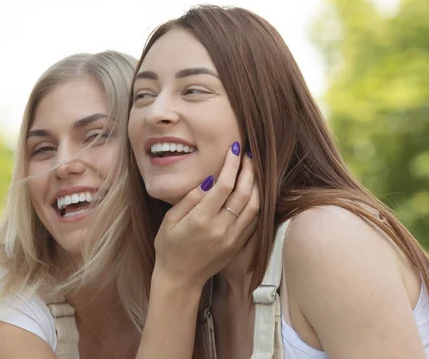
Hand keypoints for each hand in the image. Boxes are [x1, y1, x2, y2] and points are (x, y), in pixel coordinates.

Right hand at [152, 142, 258, 291]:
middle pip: (244, 193)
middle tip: (248, 154)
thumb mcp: (170, 220)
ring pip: (255, 206)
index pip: (223, 185)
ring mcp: (233, 239)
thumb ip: (190, 199)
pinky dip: (258, 202)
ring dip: (257, 185)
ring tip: (253, 169)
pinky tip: (255, 190)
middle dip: (248, 170)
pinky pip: (255, 221)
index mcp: (201, 220)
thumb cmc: (169, 247)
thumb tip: (210, 180)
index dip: (231, 164)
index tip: (234, 149)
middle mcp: (220, 229)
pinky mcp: (239, 245)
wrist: (180, 279)